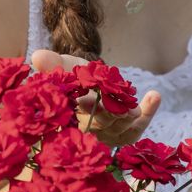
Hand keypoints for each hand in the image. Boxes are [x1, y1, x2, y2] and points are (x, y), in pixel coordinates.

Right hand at [31, 49, 160, 146]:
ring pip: (122, 129)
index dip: (83, 111)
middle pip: (102, 126)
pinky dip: (148, 112)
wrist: (90, 81)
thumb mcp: (65, 67)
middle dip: (111, 113)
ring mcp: (108, 134)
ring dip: (135, 113)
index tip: (85, 100)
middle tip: (123, 102)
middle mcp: (90, 130)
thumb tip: (37, 57)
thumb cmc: (74, 75)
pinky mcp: (125, 132)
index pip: (77, 119)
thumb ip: (52, 64)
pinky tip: (154, 95)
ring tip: (147, 98)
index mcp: (71, 118)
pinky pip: (137, 127)